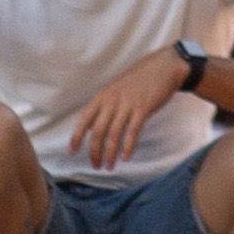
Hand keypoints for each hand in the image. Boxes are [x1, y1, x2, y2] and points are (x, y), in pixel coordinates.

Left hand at [67, 52, 184, 170]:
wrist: (162, 67)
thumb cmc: (137, 81)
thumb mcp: (114, 90)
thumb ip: (102, 108)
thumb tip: (90, 128)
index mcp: (102, 97)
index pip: (84, 119)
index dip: (76, 137)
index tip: (71, 152)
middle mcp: (111, 101)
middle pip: (98, 131)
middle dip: (95, 152)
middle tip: (96, 166)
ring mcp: (127, 104)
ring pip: (114, 134)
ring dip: (110, 153)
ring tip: (109, 166)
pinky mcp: (143, 108)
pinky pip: (133, 131)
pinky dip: (128, 146)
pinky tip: (126, 157)